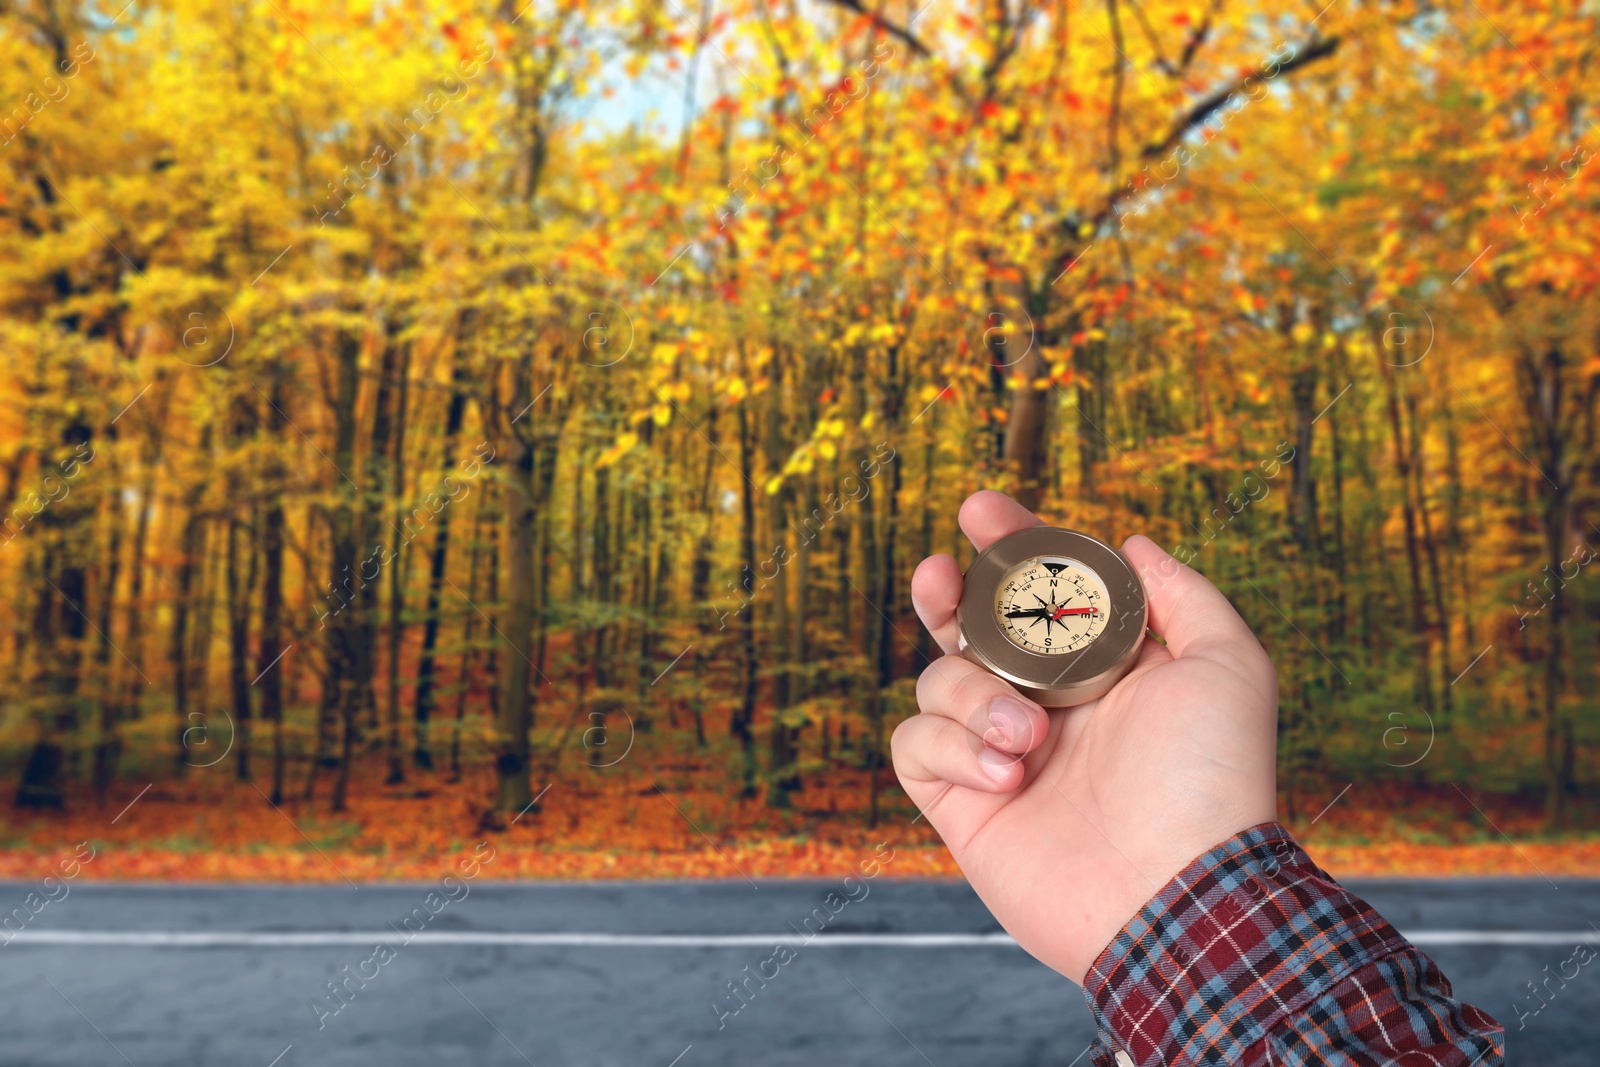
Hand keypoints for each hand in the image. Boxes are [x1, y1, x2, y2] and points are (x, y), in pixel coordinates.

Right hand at [893, 490, 1278, 984]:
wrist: (1174, 895)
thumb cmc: (1210, 782)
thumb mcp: (1227, 666)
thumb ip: (1183, 594)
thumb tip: (1133, 544)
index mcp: (1101, 669)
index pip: (1041, 592)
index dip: (1008, 546)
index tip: (981, 511)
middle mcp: (1046, 705)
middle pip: (968, 626)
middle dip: (945, 591)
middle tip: (940, 576)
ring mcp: (998, 753)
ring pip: (939, 680)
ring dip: (975, 694)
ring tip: (1029, 738)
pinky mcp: (961, 803)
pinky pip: (915, 744)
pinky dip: (949, 747)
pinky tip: (1005, 775)